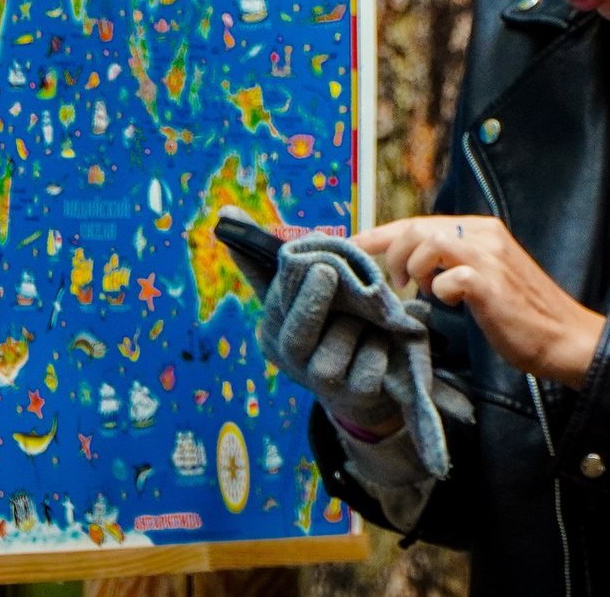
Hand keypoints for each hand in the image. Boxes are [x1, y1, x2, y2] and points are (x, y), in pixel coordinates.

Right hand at [257, 260, 404, 433]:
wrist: (355, 389)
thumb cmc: (324, 330)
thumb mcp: (297, 298)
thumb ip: (269, 263)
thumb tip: (230, 213)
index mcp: (273, 335)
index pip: (276, 306)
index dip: (293, 280)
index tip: (313, 250)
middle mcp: (292, 362)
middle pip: (297, 336)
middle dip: (312, 303)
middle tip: (327, 271)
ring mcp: (322, 383)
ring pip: (340, 343)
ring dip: (358, 323)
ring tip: (367, 317)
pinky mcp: (356, 396)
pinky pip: (371, 363)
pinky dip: (379, 347)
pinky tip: (379, 342)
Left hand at [360, 215, 606, 387]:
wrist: (565, 337)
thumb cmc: (521, 313)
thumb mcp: (483, 276)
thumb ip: (452, 262)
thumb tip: (411, 263)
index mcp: (480, 229)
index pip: (418, 221)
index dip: (380, 234)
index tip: (353, 246)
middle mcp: (484, 234)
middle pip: (416, 227)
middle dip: (394, 256)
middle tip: (398, 285)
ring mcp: (489, 257)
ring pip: (426, 243)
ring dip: (414, 271)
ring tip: (425, 293)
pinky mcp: (491, 284)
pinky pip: (448, 277)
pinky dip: (440, 291)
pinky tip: (451, 304)